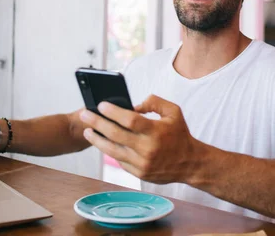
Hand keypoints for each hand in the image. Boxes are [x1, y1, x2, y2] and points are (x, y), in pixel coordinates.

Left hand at [79, 95, 203, 183]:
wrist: (190, 163)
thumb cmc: (180, 134)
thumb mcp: (174, 111)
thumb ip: (154, 102)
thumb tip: (133, 105)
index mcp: (156, 131)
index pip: (129, 120)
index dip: (113, 112)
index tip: (100, 105)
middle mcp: (148, 148)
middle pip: (116, 134)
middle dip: (97, 123)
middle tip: (85, 115)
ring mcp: (142, 163)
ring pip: (113, 150)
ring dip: (97, 140)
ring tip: (87, 131)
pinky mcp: (139, 173)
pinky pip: (119, 161)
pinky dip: (110, 151)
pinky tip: (102, 143)